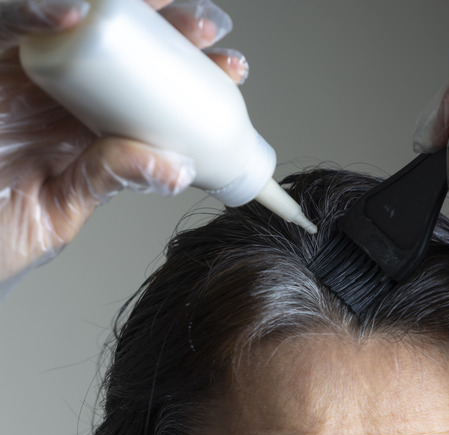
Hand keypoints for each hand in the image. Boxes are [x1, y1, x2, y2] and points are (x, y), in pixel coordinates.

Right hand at [0, 0, 248, 294]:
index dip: (188, 72)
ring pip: (66, 18)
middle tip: (211, 30)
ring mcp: (12, 73)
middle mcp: (51, 90)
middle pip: (115, 44)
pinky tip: (74, 12)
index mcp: (81, 123)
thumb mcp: (60, 208)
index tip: (233, 70)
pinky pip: (2, 25)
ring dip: (118, 9)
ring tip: (166, 7)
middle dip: (167, 31)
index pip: (143, 86)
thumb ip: (109, 180)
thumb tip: (177, 168)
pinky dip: (35, 12)